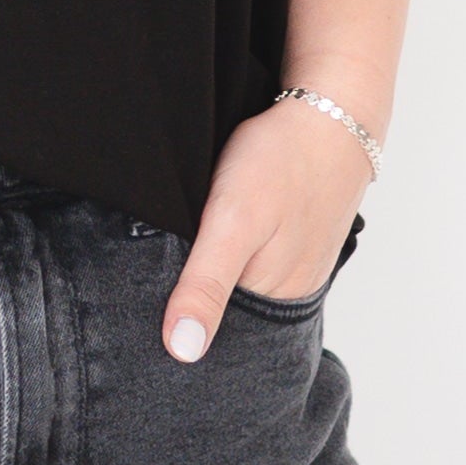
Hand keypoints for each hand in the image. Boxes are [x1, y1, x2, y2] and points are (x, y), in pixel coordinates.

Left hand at [161, 98, 373, 362]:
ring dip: (204, 278)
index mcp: (273, 300)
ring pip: (235, 288)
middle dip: (187, 302)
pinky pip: (250, 263)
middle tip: (142, 276)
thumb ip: (207, 284)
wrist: (330, 112)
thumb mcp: (233, 222)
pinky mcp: (292, 241)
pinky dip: (226, 256)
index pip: (210, 336)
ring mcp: (294, 267)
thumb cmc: (281, 161)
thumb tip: (183, 352)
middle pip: (224, 314)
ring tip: (171, 257)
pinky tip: (207, 238)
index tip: (135, 314)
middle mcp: (287, 293)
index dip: (173, 324)